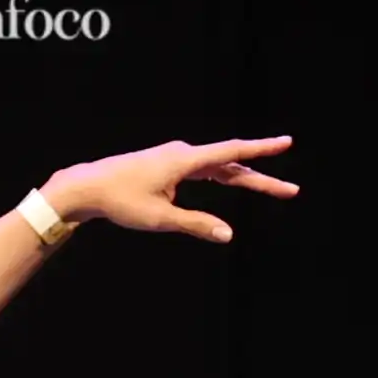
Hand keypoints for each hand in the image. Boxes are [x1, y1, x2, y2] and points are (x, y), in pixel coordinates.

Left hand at [48, 135, 299, 244]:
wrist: (86, 187)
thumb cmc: (120, 201)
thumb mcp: (160, 218)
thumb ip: (197, 224)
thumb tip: (228, 234)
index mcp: (184, 160)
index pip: (232, 153)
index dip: (262, 150)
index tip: (287, 143)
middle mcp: (183, 154)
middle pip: (232, 164)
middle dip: (262, 178)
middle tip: (291, 190)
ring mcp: (174, 157)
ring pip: (219, 167)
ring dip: (244, 177)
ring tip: (271, 188)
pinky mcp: (166, 165)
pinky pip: (203, 168)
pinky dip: (222, 175)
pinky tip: (230, 178)